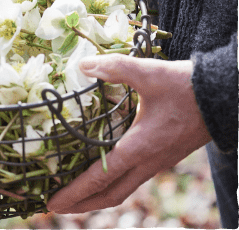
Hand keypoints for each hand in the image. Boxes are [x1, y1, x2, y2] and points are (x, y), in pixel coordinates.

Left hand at [45, 54, 211, 213]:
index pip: (100, 178)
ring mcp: (157, 163)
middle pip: (110, 195)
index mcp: (140, 148)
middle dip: (81, 204)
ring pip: (123, 190)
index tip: (52, 202)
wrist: (226, 95)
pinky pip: (133, 180)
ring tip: (74, 198)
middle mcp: (148, 162)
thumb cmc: (187, 86)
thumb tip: (82, 66)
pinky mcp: (163, 157)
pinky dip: (112, 185)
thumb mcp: (149, 73)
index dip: (74, 192)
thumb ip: (115, 68)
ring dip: (96, 198)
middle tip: (55, 207)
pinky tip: (102, 176)